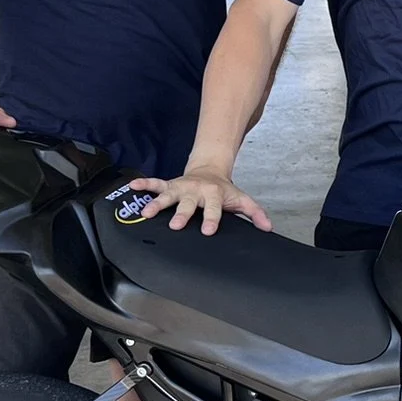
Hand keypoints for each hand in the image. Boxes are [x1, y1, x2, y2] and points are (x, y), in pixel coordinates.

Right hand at [129, 166, 271, 234]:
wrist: (211, 170)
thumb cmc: (225, 190)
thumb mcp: (242, 199)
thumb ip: (255, 213)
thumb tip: (268, 228)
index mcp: (215, 195)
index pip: (214, 209)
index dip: (212, 219)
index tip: (208, 231)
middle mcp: (196, 191)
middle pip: (188, 204)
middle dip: (182, 214)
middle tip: (175, 225)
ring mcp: (181, 188)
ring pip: (168, 195)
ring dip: (157, 203)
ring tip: (147, 213)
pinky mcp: (170, 184)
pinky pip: (156, 183)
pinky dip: (144, 184)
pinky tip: (133, 187)